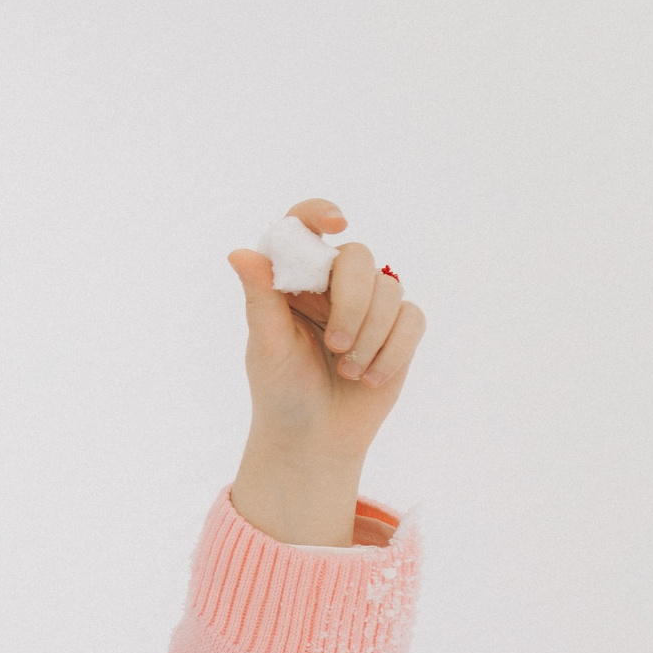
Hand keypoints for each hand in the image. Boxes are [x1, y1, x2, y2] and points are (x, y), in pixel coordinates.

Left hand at [225, 198, 429, 544]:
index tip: (335, 224)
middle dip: (353, 302)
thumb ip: (261, 299)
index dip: (318, 214)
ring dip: (370, 336)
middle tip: (336, 345)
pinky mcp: (399, 329)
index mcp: (292, 281)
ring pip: (390, 289)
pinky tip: (370, 378)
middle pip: (359, 258)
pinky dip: (392, 350)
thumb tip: (240, 254)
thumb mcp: (267, 347)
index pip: (303, 229)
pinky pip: (412, 319)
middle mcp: (331, 285)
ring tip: (347, 371)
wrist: (314, 438)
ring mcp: (368, 304)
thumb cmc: (280, 390)